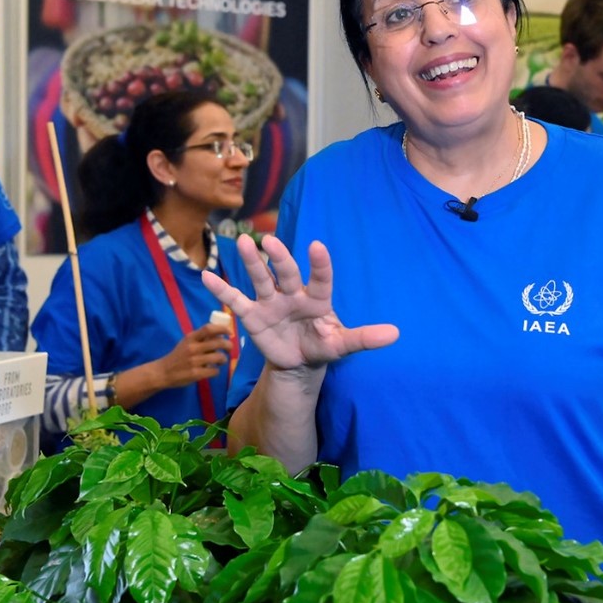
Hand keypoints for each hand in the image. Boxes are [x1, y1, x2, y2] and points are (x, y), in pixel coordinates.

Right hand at [155, 322, 232, 386]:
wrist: (163, 372)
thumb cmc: (178, 356)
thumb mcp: (187, 343)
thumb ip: (201, 339)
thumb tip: (220, 334)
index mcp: (190, 338)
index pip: (209, 329)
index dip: (222, 329)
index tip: (229, 332)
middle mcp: (193, 348)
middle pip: (218, 342)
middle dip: (228, 345)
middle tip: (229, 348)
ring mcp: (194, 361)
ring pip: (219, 357)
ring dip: (223, 359)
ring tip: (221, 361)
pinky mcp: (196, 374)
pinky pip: (215, 371)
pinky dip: (216, 371)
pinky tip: (213, 370)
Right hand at [202, 234, 398, 373]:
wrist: (300, 362)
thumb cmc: (323, 345)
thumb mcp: (343, 345)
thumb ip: (365, 337)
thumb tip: (396, 334)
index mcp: (318, 298)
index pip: (320, 278)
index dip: (320, 264)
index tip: (317, 246)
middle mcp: (293, 293)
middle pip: (286, 273)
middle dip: (279, 258)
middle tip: (270, 241)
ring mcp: (271, 302)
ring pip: (260, 279)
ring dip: (251, 262)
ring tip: (242, 242)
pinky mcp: (253, 315)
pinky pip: (236, 301)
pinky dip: (222, 289)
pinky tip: (206, 275)